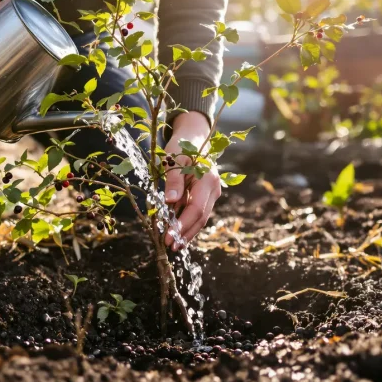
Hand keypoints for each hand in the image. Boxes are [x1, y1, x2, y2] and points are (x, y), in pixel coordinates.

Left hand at [163, 111, 220, 250]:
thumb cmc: (182, 145)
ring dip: (188, 232)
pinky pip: (199, 212)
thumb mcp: (173, 158)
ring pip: (201, 218)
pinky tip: (179, 233)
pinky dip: (188, 223)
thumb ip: (173, 180)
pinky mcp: (207, 195)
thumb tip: (170, 201)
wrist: (194, 136)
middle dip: (185, 233)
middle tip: (170, 246)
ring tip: (175, 245)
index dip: (182, 225)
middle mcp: (214, 188)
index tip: (168, 237)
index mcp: (207, 178)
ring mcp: (212, 192)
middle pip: (200, 217)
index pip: (195, 209)